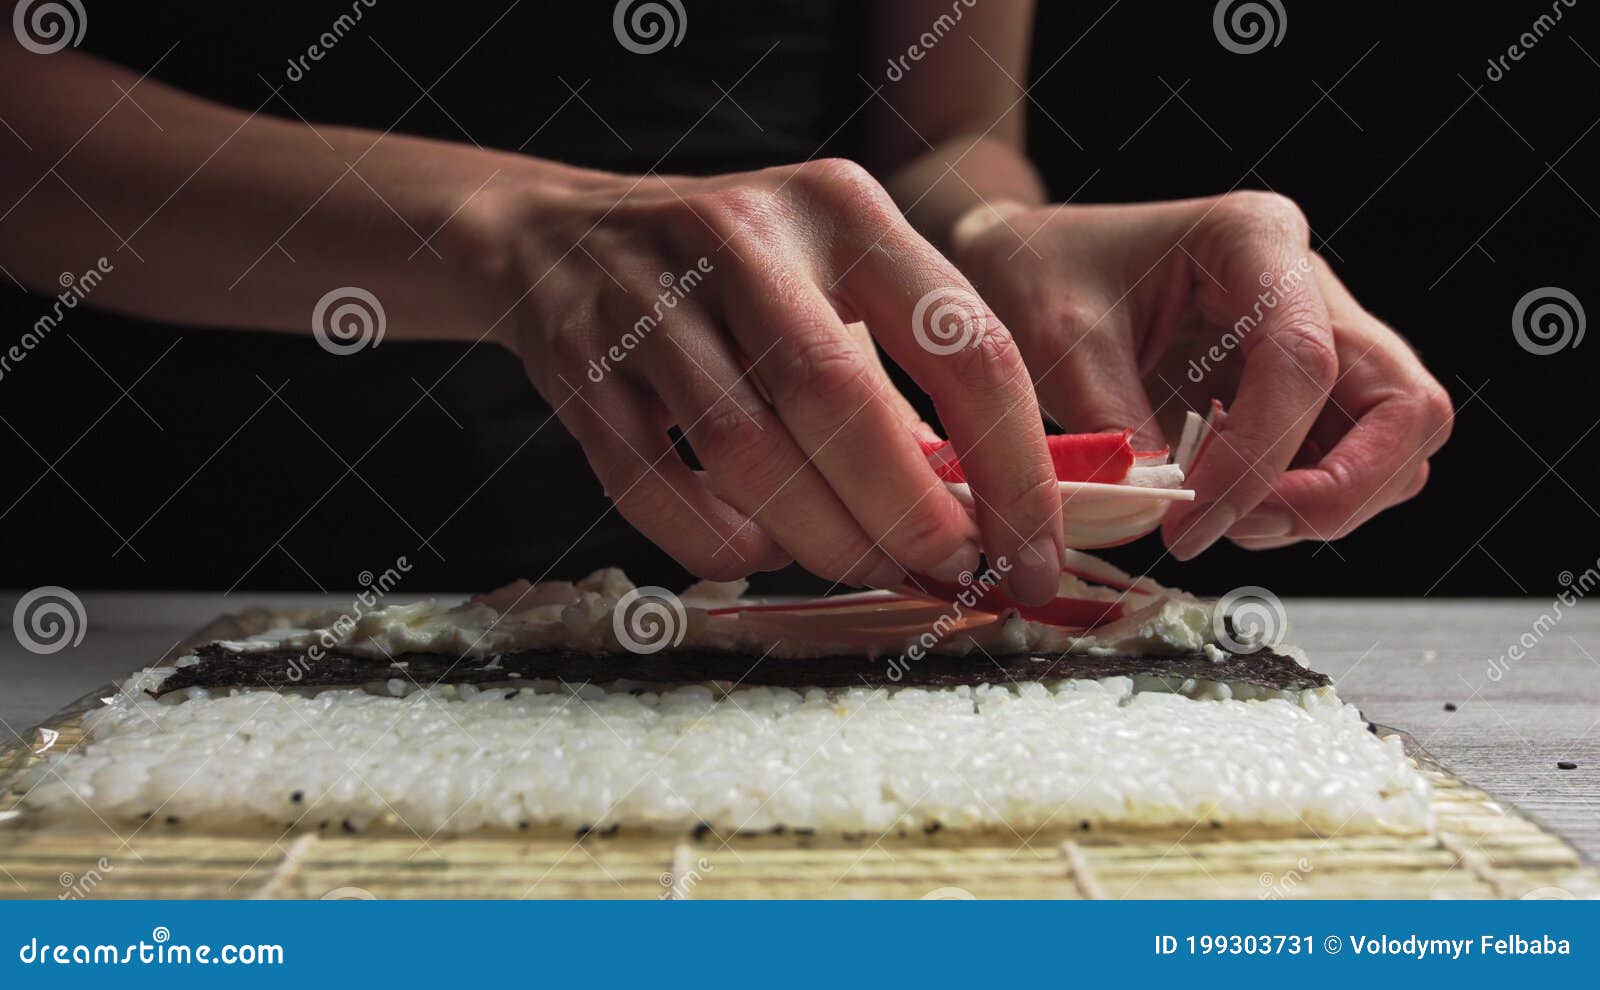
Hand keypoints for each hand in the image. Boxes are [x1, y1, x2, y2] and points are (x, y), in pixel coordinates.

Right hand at [474, 159, 1063, 600]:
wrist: (561, 239)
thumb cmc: (736, 279)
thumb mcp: (834, 284)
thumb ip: (908, 382)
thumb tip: (986, 519)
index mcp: (842, 210)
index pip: (963, 346)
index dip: (1014, 470)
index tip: (1032, 556)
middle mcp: (746, 239)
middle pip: (841, 402)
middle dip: (907, 516)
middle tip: (943, 572)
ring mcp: (650, 298)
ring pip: (746, 451)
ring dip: (820, 538)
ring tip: (859, 564)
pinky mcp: (579, 362)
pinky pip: (651, 482)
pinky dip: (716, 540)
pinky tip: (758, 549)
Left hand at [951, 192, 1453, 558]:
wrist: (1031, 260)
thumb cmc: (1042, 275)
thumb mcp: (1056, 340)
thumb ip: (1110, 420)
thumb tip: (1165, 505)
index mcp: (1256, 239)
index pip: (1307, 362)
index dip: (1260, 459)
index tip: (1188, 522)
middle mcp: (1310, 285)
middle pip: (1405, 407)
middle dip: (1338, 492)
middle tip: (1238, 528)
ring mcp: (1321, 337)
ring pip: (1395, 447)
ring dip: (1321, 506)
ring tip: (1215, 519)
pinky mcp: (1306, 392)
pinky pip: (1348, 464)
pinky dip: (1301, 504)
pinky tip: (1223, 506)